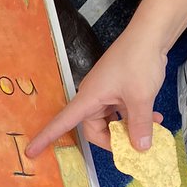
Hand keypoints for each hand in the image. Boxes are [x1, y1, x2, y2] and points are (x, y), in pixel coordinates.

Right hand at [26, 30, 165, 157]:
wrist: (150, 35)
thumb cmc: (138, 61)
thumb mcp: (140, 98)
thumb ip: (139, 125)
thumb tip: (140, 149)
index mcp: (88, 98)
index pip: (61, 122)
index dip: (46, 138)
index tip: (31, 152)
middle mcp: (93, 97)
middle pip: (95, 129)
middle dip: (114, 139)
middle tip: (134, 147)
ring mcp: (107, 93)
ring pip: (112, 121)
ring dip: (130, 128)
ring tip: (152, 131)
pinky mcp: (119, 89)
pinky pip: (122, 111)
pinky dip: (136, 117)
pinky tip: (155, 119)